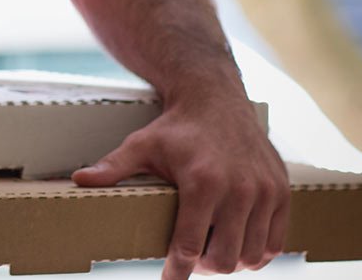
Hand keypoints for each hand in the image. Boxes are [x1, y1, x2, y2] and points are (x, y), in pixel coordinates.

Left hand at [73, 91, 288, 277]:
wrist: (216, 99)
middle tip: (190, 262)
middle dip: (204, 268)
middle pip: (225, 259)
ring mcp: (265, 193)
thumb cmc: (176, 127)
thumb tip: (80, 181)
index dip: (178, 271)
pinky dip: (258, 254)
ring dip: (231, 263)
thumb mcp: (141, 145)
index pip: (190, 245)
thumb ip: (113, 167)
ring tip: (212, 254)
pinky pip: (276, 243)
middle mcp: (239, 191)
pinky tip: (239, 247)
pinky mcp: (282, 193)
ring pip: (252, 256)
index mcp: (202, 183)